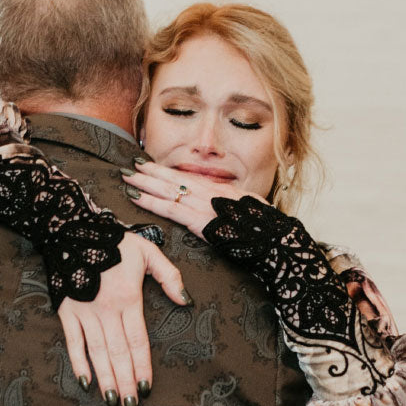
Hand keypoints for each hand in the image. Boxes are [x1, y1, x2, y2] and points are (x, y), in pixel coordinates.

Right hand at [57, 229, 187, 405]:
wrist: (72, 229)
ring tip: (113, 400)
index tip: (147, 387)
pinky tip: (86, 382)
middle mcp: (106, 309)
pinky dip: (78, 363)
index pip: (138, 340)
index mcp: (128, 297)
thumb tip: (185, 301)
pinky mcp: (66, 311)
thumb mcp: (148, 251)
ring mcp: (84, 312)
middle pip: (119, 353)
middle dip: (125, 381)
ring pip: (97, 353)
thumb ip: (169, 276)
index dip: (143, 366)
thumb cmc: (114, 241)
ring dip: (105, 379)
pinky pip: (73, 342)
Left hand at [121, 159, 263, 238]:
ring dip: (145, 183)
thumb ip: (236, 206)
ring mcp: (205, 205)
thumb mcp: (253, 211)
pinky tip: (136, 197)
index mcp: (223, 192)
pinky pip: (170, 209)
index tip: (155, 167)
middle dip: (152, 172)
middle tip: (132, 165)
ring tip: (128, 177)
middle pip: (176, 179)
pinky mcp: (200, 220)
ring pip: (168, 190)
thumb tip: (229, 203)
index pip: (190, 179)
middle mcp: (211, 193)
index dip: (171, 173)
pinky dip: (151, 202)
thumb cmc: (268, 231)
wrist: (276, 241)